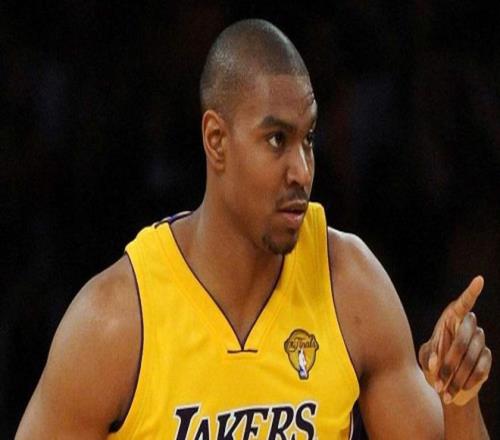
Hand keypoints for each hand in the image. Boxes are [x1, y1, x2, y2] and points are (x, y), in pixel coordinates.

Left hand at [419, 276, 491, 405]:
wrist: (446, 383)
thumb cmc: (432, 364)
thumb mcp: (425, 358)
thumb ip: (428, 358)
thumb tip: (435, 364)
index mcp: (450, 320)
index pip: (463, 304)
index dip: (471, 292)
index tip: (480, 279)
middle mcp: (468, 327)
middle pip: (461, 339)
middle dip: (448, 363)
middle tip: (437, 380)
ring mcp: (480, 341)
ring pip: (470, 356)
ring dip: (455, 376)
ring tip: (442, 390)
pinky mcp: (487, 357)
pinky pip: (480, 368)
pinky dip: (467, 381)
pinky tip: (458, 390)